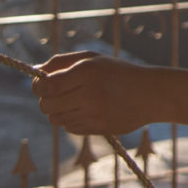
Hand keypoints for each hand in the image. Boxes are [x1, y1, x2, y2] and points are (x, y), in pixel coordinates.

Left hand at [34, 53, 152, 136]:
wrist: (152, 93)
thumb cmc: (119, 72)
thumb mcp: (93, 58)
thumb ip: (62, 62)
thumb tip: (35, 72)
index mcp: (87, 71)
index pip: (46, 86)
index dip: (37, 87)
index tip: (40, 85)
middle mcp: (89, 93)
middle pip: (47, 105)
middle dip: (46, 100)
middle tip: (58, 94)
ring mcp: (95, 113)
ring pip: (56, 118)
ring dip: (59, 110)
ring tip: (75, 101)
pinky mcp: (99, 128)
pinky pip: (70, 128)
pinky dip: (72, 120)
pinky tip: (87, 111)